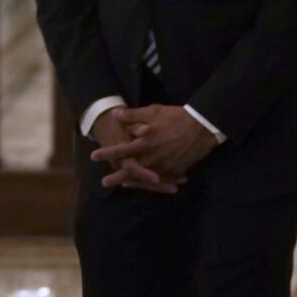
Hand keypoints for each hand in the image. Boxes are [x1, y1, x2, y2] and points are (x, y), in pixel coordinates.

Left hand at [92, 105, 217, 179]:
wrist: (202, 127)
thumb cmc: (175, 117)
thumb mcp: (152, 111)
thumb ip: (132, 115)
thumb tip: (114, 114)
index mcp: (144, 143)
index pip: (120, 150)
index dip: (106, 153)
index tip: (94, 156)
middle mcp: (152, 158)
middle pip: (131, 170)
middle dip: (117, 176)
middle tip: (104, 182)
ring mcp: (164, 166)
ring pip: (145, 178)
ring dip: (134, 182)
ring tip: (124, 184)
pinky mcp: (175, 169)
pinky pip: (162, 179)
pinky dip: (153, 182)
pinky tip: (148, 184)